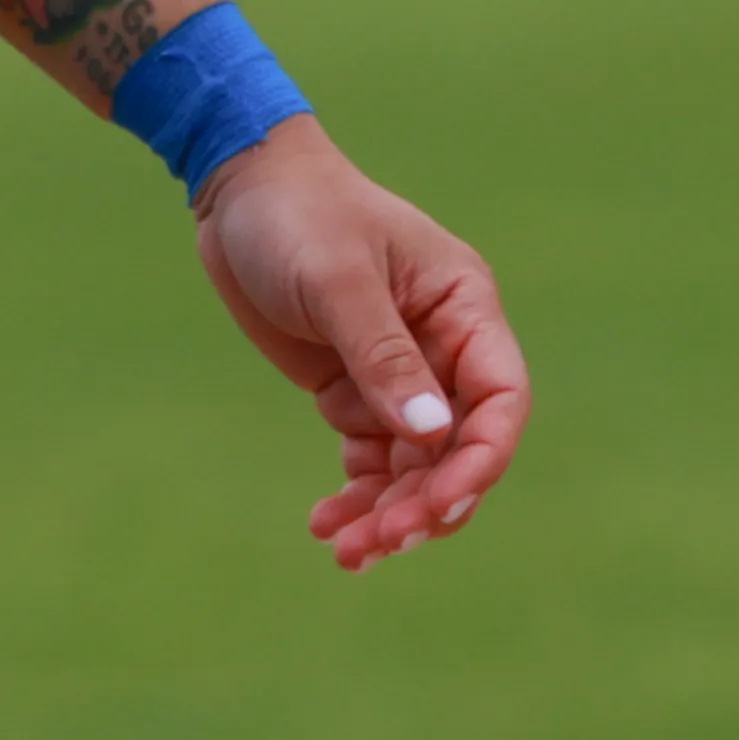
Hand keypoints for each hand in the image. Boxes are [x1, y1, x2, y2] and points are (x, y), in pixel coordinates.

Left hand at [192, 120, 530, 572]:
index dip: (480, 461)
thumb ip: (385, 359)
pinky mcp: (356, 388)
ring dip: (387, 511)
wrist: (237, 190)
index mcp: (463, 308)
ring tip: (343, 549)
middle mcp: (444, 346)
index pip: (500, 399)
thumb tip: (434, 436)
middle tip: (378, 543)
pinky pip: (373, 458)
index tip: (439, 507)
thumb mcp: (339, 282)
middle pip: (459, 447)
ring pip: (415, 464)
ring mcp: (400, 371)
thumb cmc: (297, 215)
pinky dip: (357, 495)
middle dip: (425, 502)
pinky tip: (324, 524)